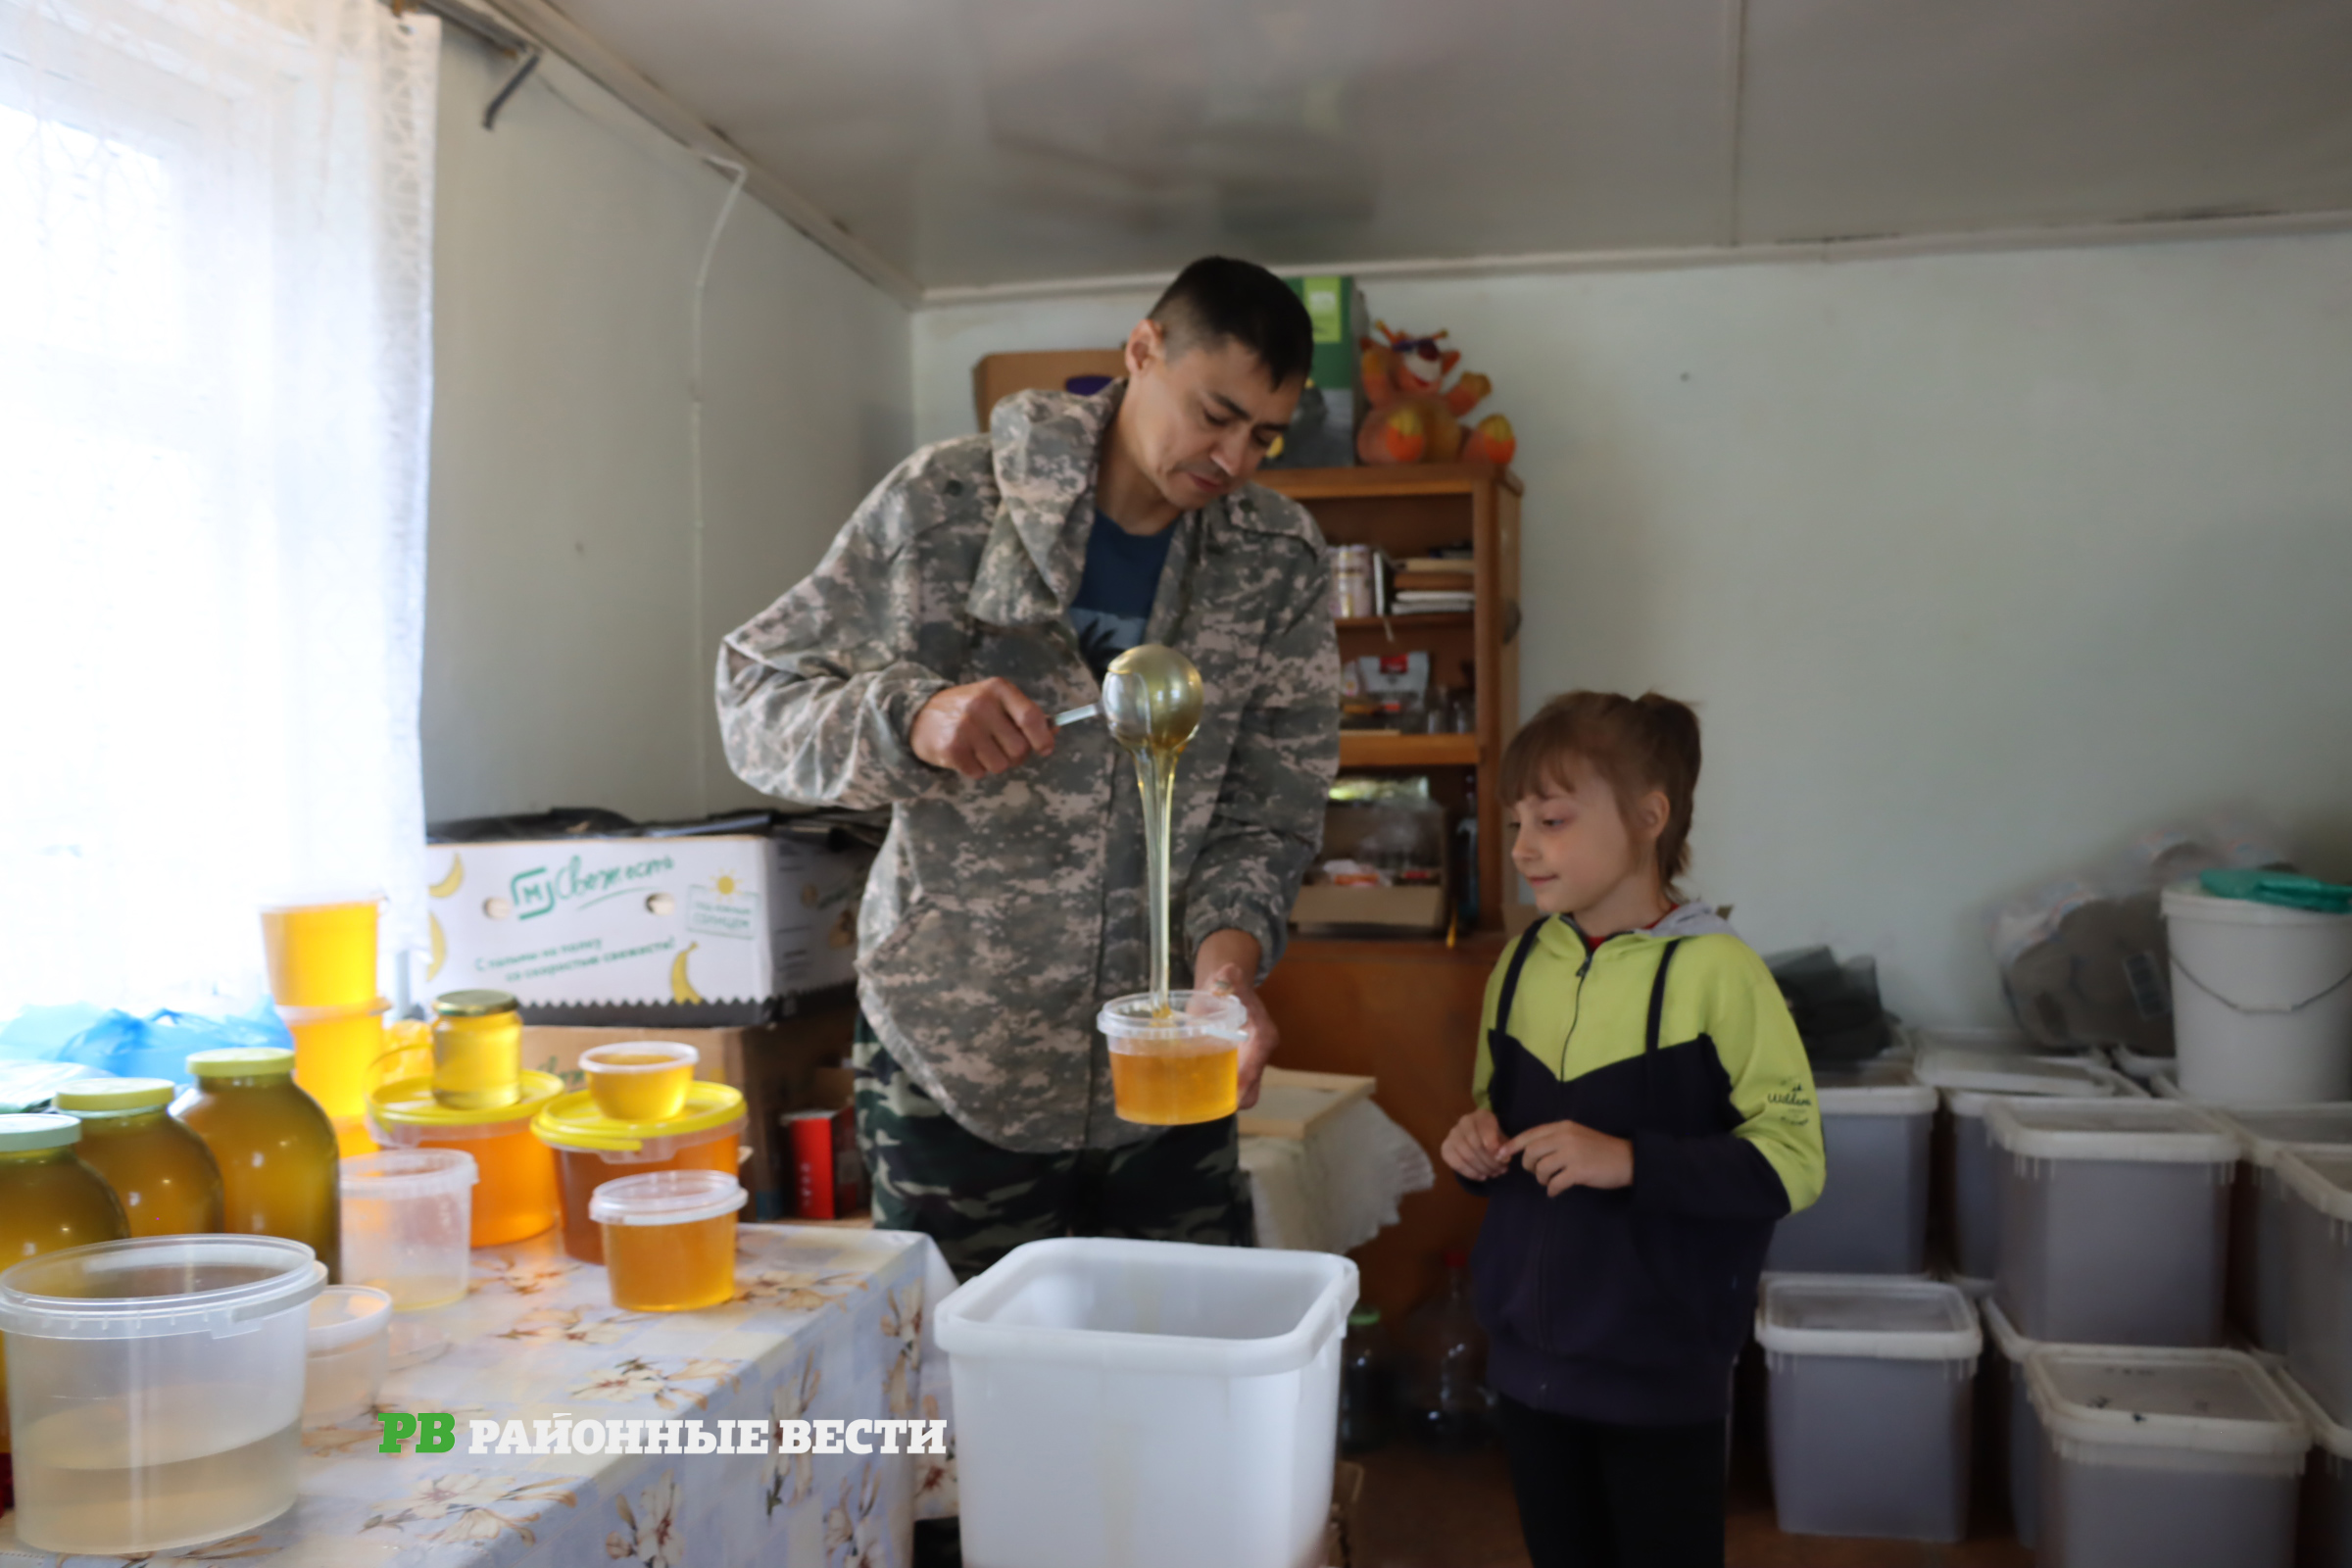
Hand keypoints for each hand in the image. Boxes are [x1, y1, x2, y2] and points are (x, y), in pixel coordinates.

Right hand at [910, 677, 1052, 779]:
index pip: (1031, 717)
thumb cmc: (968, 710)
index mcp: (998, 689)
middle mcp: (981, 704)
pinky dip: (975, 769)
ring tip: (979, 749)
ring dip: (994, 764)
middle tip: (1000, 748)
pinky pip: (980, 773)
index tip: (1044, 749)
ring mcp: (965, 726)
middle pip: (1019, 749)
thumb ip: (1024, 714)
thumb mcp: (995, 701)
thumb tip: (1055, 730)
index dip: (1042, 738)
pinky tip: (964, 754)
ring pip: (1001, 765)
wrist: (920, 715)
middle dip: (1015, 756)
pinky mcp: (952, 748)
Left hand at [1194, 930, 1273, 1109]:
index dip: (1244, 1082)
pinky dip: (1219, 1091)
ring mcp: (1250, 1060)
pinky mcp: (1239, 1064)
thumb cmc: (1226, 984)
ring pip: (1243, 1091)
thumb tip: (1228, 971)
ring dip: (1224, 1098)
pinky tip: (1195, 1091)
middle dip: (1234, 1099)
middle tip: (1206, 1103)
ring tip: (1197, 1100)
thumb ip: (1229, 979)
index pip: (1256, 1065)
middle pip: (1252, 1088)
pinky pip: (1233, 1086)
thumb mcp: (1226, 980)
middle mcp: (1260, 1052)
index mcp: (1262, 1035)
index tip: (1229, 1096)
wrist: (1227, 986)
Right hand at [1441, 1108, 1508, 1180]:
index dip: (1494, 1145)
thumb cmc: (1495, 1139)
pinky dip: (1471, 1173)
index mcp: (1481, 1115)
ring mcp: (1452, 1134)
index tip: (1505, 1159)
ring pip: (1467, 1155)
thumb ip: (1506, 1147)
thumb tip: (1503, 1158)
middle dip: (1491, 1162)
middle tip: (1502, 1170)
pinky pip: (1456, 1163)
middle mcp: (1464, 1122)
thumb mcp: (1504, 1139)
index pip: (1485, 1129)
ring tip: (1494, 1174)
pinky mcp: (1446, 1148)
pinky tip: (1482, 1176)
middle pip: (1476, 1144)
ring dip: (1482, 1169)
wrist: (1480, 1139)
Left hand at [1502, 1119, 1633, 1195]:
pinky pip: (1555, 1183)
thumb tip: (1528, 1151)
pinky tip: (1556, 1190)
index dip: (1512, 1145)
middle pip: (1531, 1152)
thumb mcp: (1576, 1135)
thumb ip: (1555, 1139)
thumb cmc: (1599, 1148)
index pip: (1530, 1134)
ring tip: (1550, 1181)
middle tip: (1536, 1172)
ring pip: (1541, 1169)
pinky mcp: (1579, 1171)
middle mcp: (1565, 1137)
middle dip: (1528, 1165)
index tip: (1501, 1155)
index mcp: (1562, 1127)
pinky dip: (1552, 1189)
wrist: (1627, 1159)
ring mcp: (1572, 1154)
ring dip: (1541, 1179)